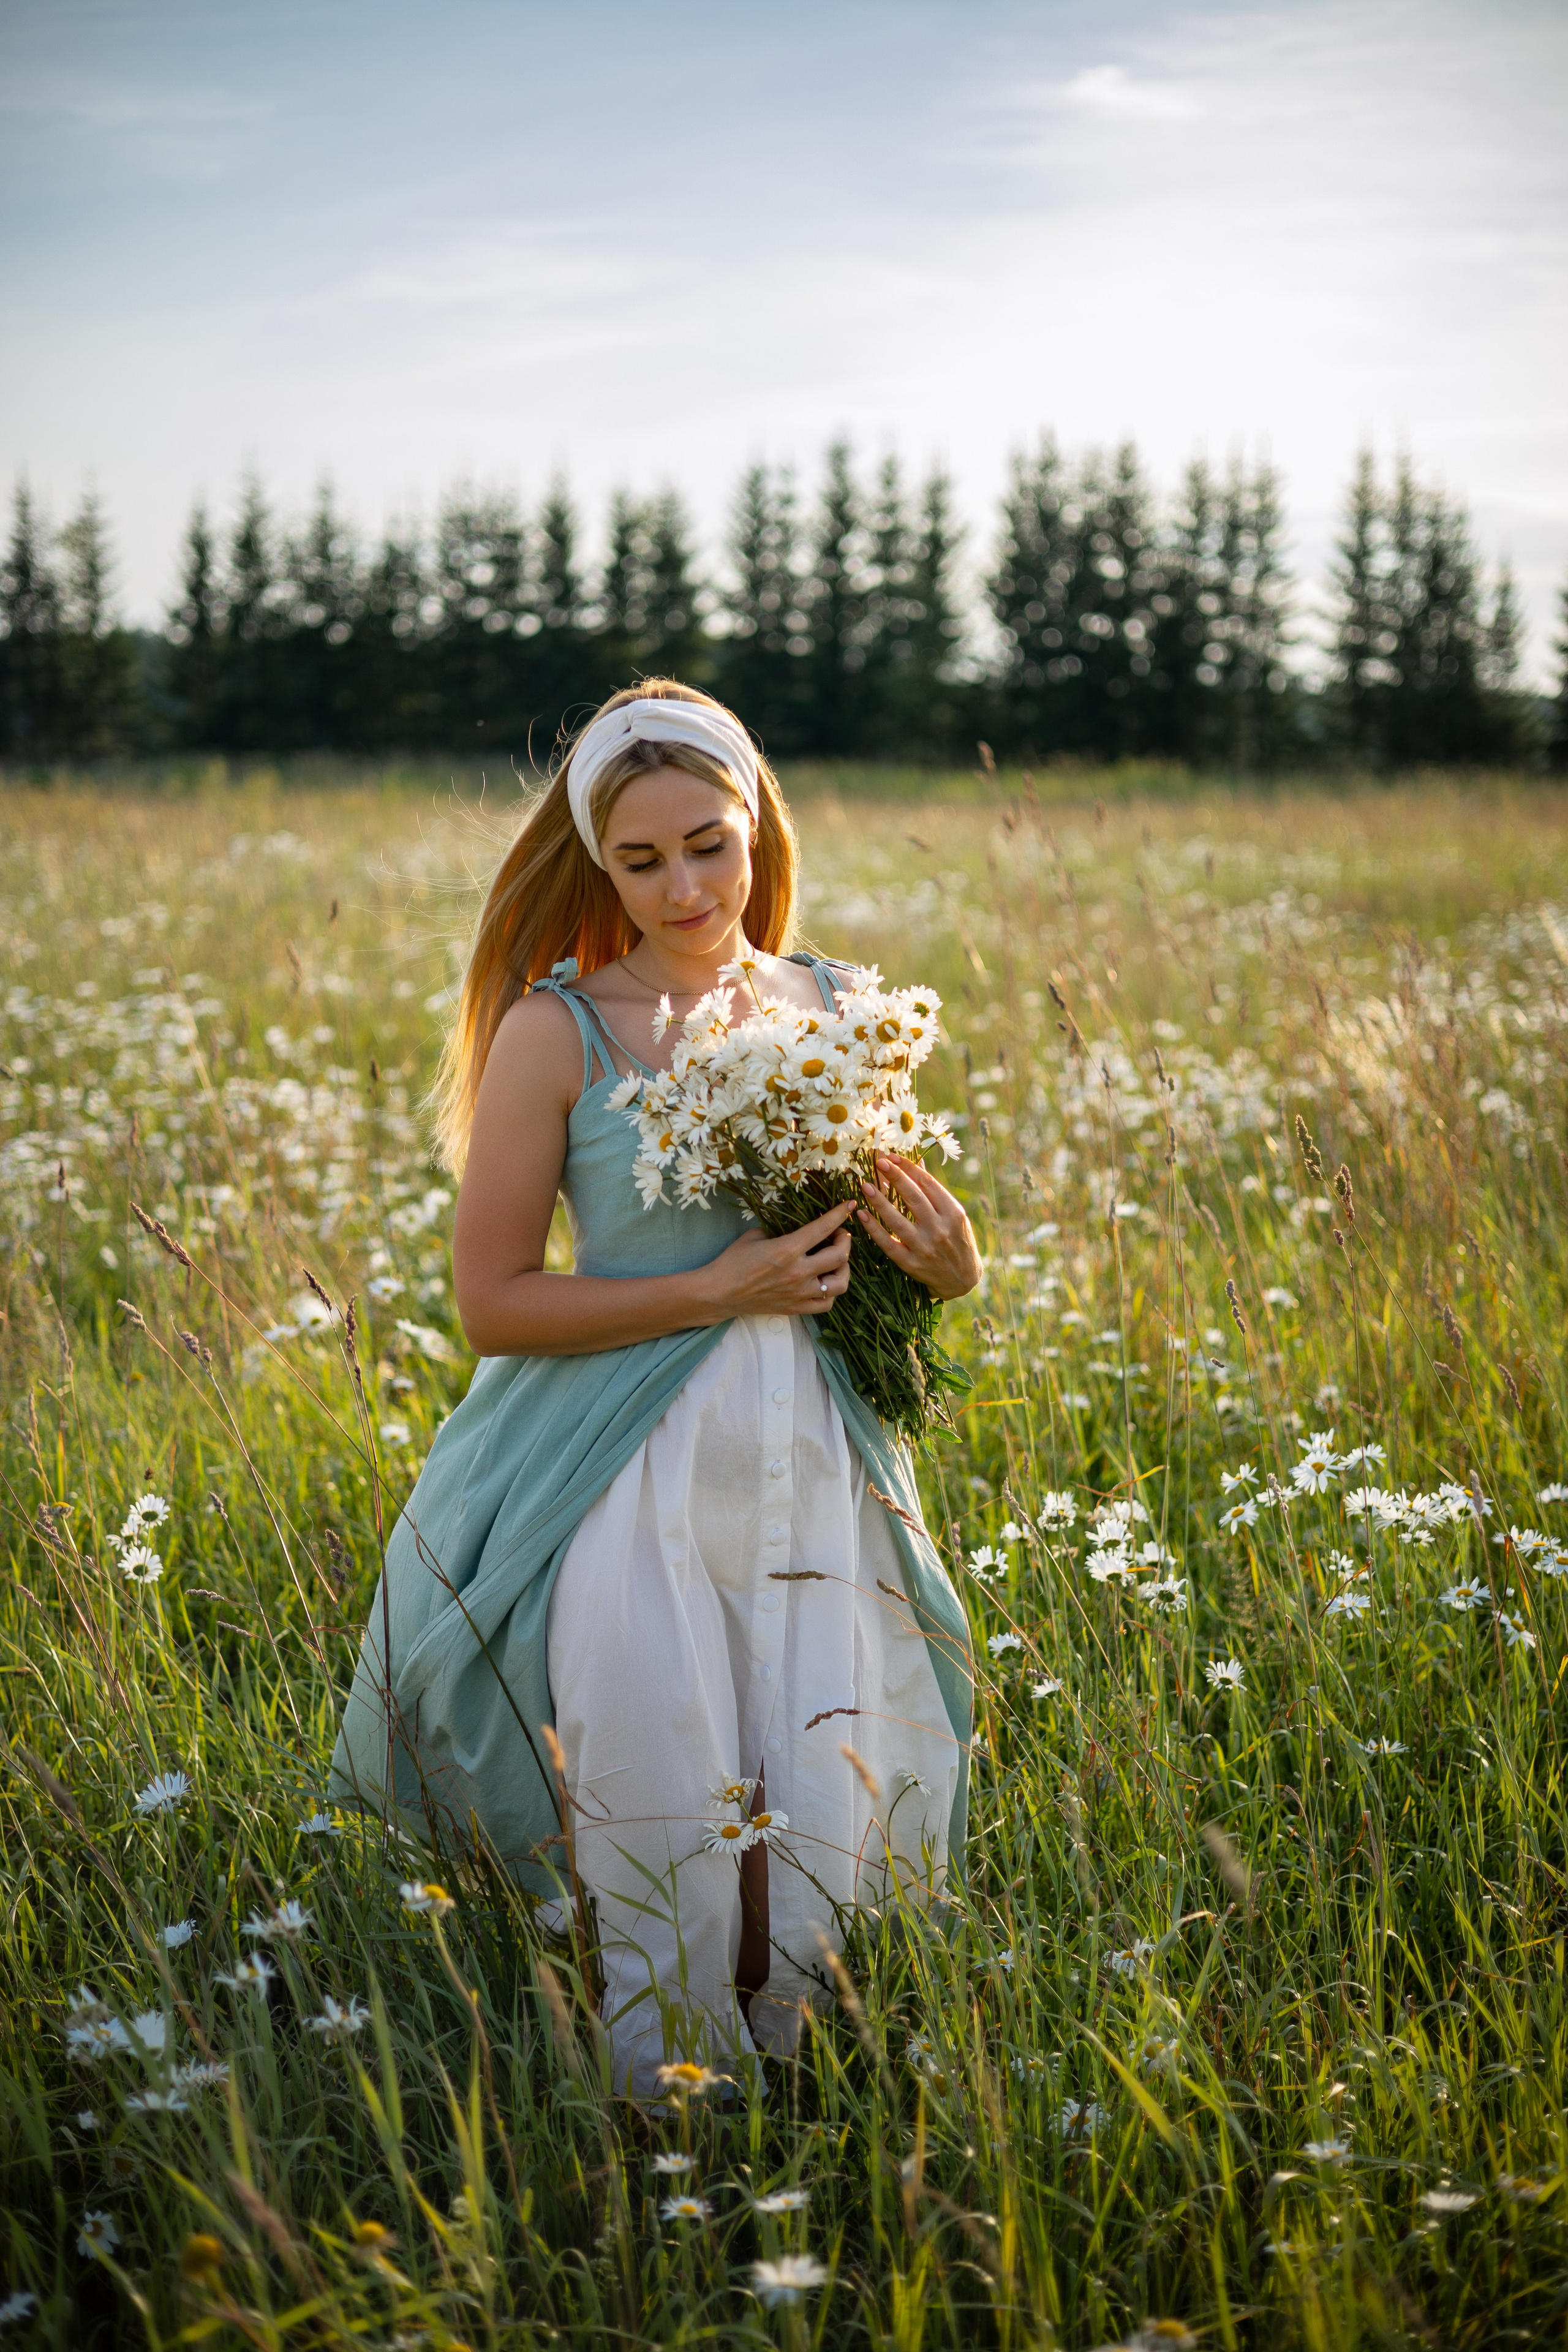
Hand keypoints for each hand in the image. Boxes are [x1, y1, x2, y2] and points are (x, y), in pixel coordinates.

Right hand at [698, 1201, 853, 1319]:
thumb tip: (798, 1226)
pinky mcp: (797, 1308)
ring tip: (837, 1261)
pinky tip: (825, 1282)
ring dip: (844, 1269)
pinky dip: (831, 1292)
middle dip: (845, 1240)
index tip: (850, 1205)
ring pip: (840, 1283)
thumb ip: (781, 1231)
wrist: (720, 1293)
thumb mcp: (756, 1235)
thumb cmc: (733, 1261)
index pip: (823, 1228)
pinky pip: (826, 1304)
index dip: (840, 1214)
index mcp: (787, 1249)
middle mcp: (798, 1273)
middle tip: (839, 1235)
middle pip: (840, 1256)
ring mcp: (799, 1293)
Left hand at [857, 1152, 981, 1299]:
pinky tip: (861, 1214)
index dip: (908, 1168)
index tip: (892, 1156)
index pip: (928, 1184)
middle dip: (894, 1177)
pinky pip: (888, 1243)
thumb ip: (935, 1191)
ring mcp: (925, 1248)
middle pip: (913, 1198)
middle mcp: (940, 1229)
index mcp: (953, 1213)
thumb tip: (916, 1164)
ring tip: (865, 1185)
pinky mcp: (911, 1263)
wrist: (962, 1279)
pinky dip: (874, 1229)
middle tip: (878, 1162)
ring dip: (879, 1201)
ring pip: (897, 1220)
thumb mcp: (954, 1215)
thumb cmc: (958, 1241)